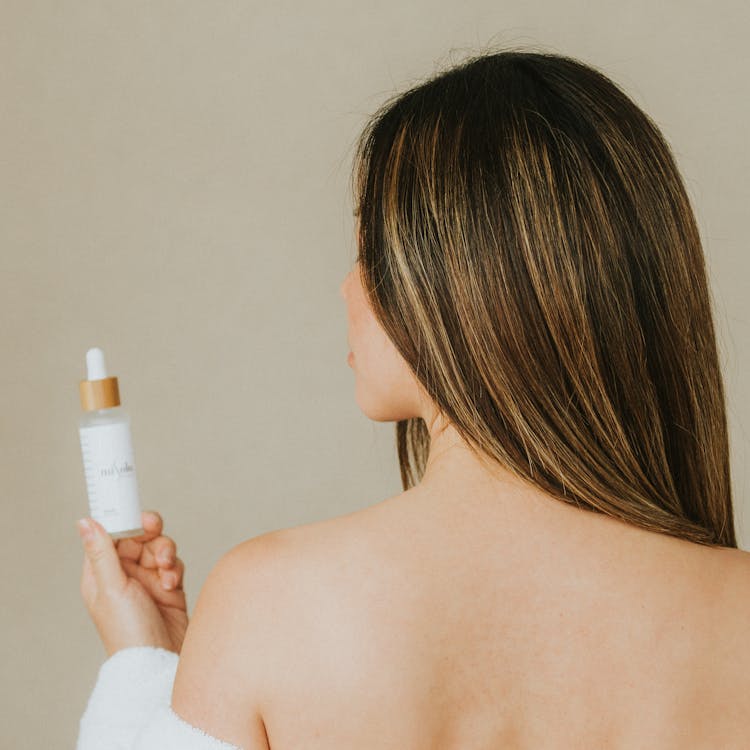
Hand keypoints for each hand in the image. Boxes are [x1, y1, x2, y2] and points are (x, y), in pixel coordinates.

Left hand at [76, 510, 188, 657]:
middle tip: (154, 530)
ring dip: (165, 552)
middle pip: (139, 538)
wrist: (158, 660)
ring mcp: (147, 581)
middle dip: (150, 534)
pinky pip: (174, 564)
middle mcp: (123, 575)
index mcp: (102, 573)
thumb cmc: (127, 631)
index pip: (111, 535)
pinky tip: (171, 583)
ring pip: (159, 548)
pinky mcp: (168, 588)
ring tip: (166, 569)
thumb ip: (102, 552)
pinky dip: (175, 569)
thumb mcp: (111, 588)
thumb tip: (84, 522)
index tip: (136, 515)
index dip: (124, 522)